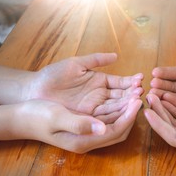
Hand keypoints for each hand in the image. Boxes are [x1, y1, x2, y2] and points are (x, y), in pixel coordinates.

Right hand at [15, 98, 142, 152]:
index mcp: (84, 142)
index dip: (128, 117)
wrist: (22, 117)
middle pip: (119, 130)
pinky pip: (107, 120)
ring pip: (114, 125)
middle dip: (131, 115)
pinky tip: (120, 97)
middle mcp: (89, 141)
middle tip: (140, 97)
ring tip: (135, 95)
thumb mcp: (57, 118)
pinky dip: (116, 109)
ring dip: (125, 111)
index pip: (115, 132)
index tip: (137, 101)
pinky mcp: (85, 126)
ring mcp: (87, 135)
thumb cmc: (37, 116)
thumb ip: (79, 124)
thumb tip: (102, 128)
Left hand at [26, 53, 143, 116]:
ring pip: (116, 109)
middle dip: (132, 95)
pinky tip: (125, 113)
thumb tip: (115, 56)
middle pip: (121, 98)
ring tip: (137, 102)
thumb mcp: (76, 64)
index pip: (120, 83)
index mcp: (100, 82)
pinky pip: (105, 119)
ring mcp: (95, 109)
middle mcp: (101, 97)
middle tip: (141, 93)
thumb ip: (95, 60)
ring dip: (127, 106)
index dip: (130, 82)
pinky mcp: (88, 119)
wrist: (35, 91)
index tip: (140, 80)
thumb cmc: (53, 75)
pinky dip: (116, 116)